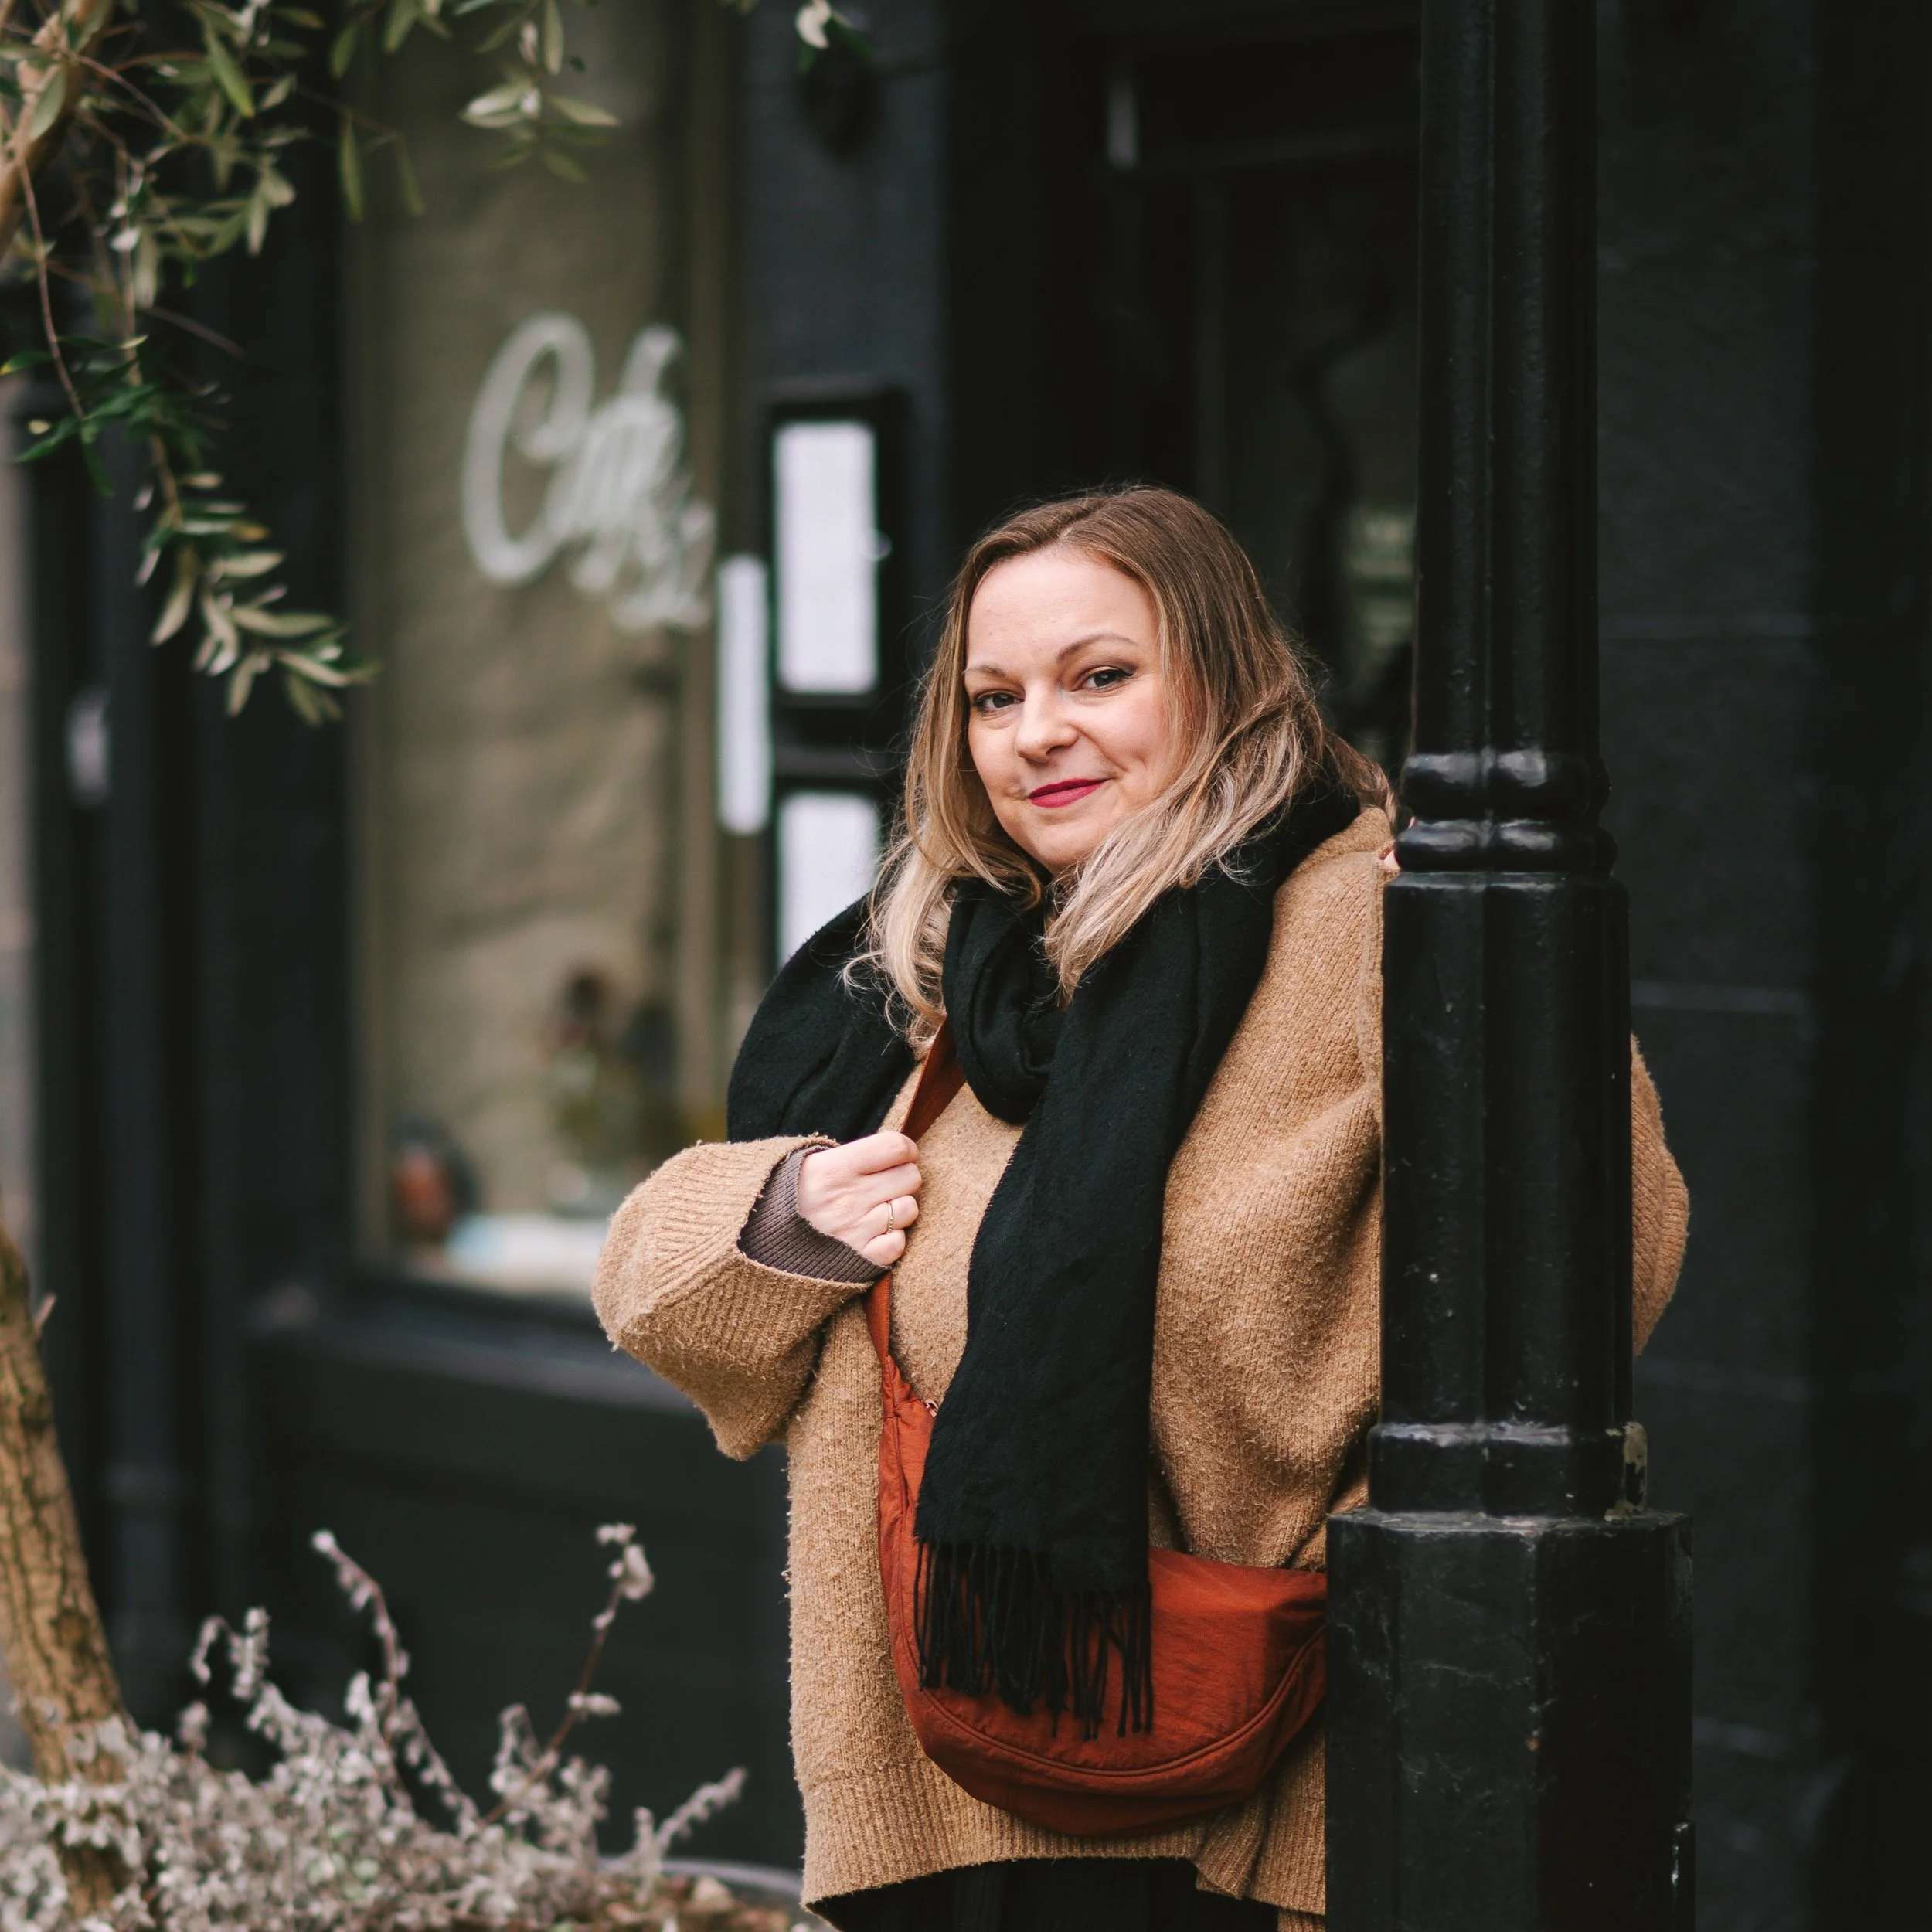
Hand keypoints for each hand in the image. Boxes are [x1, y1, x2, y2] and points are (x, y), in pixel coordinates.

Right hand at [796, 1132, 922, 1267]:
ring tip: (878, 1210)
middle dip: (902, 1178)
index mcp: (836, 1167)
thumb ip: (856, 1155)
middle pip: (911, 1176)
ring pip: (910, 1208)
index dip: (906, 1149)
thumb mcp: (814, 1163)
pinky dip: (892, 1239)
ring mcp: (856, 1229)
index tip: (901, 1156)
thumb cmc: (796, 1195)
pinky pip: (899, 1243)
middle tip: (885, 1184)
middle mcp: (848, 1197)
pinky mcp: (860, 1259)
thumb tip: (900, 1150)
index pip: (897, 1147)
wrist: (762, 1238)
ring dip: (899, 1209)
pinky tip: (876, 1234)